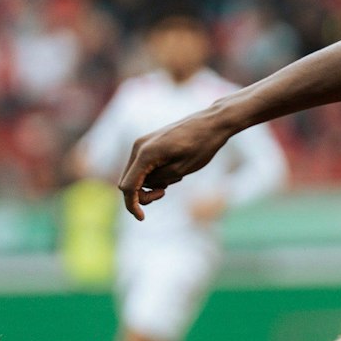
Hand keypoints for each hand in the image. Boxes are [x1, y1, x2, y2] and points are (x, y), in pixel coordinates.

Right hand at [118, 110, 235, 220]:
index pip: (128, 187)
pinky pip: (143, 166)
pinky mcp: (148, 143)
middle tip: (164, 193)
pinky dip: (153, 174)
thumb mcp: (181, 170)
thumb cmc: (201, 146)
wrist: (211, 123)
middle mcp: (139, 147)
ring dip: (150, 184)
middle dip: (142, 194)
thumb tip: (142, 185)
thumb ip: (158, 180)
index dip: (132, 205)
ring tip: (175, 178)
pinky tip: (173, 171)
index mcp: (146, 154)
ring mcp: (142, 143)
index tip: (142, 218)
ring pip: (135, 174)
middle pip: (128, 181)